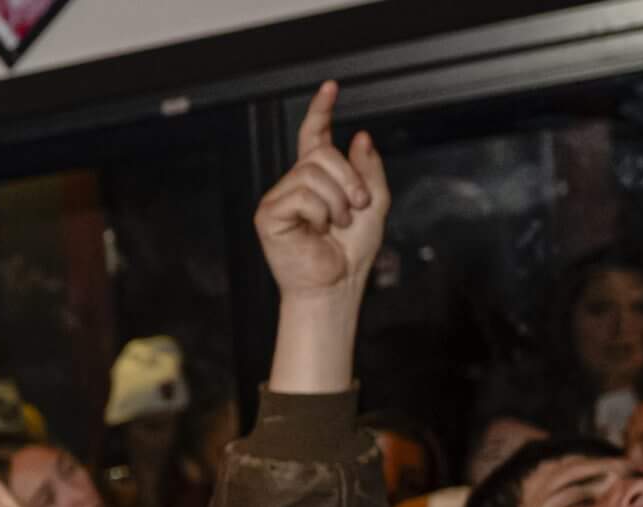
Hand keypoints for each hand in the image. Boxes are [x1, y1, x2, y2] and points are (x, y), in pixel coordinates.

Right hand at [254, 82, 388, 303]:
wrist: (336, 283)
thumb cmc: (351, 252)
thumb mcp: (374, 203)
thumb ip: (368, 169)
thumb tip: (359, 137)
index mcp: (318, 179)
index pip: (315, 137)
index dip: (321, 111)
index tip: (330, 88)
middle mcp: (295, 184)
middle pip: (321, 154)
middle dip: (349, 179)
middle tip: (356, 207)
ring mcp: (279, 198)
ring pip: (312, 174)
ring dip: (337, 201)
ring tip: (336, 224)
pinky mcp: (269, 215)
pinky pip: (301, 196)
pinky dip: (319, 213)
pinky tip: (317, 230)